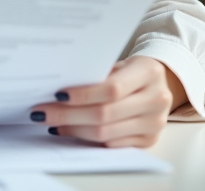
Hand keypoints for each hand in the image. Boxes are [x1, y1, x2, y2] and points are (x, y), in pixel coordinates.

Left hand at [30, 57, 184, 147]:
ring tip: (52, 122)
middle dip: (68, 115)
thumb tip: (57, 87)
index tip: (56, 95)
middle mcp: (156, 99)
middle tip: (43, 112)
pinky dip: (86, 138)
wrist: (161, 83)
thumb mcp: (120, 62)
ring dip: (73, 129)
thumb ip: (97, 73)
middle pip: (104, 114)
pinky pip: (111, 144)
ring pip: (104, 133)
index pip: (111, 89)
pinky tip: (70, 130)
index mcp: (149, 72)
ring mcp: (155, 123)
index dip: (82, 94)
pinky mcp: (149, 141)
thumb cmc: (132, 70)